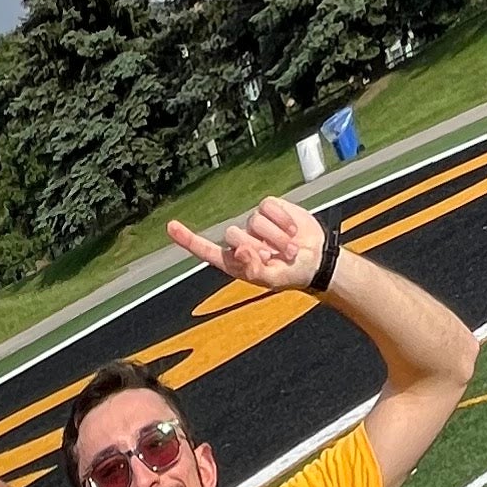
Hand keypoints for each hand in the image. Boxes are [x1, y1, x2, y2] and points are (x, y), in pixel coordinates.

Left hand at [167, 194, 332, 295]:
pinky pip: (269, 206)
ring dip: (276, 236)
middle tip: (277, 257)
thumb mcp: (272, 279)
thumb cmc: (291, 274)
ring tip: (288, 248)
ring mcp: (254, 223)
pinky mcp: (270, 208)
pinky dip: (283, 219)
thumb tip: (239, 250)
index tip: (171, 227)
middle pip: (234, 233)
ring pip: (255, 220)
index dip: (189, 239)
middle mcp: (241, 241)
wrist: (315, 260)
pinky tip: (292, 230)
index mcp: (235, 262)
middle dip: (259, 245)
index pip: (207, 250)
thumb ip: (253, 269)